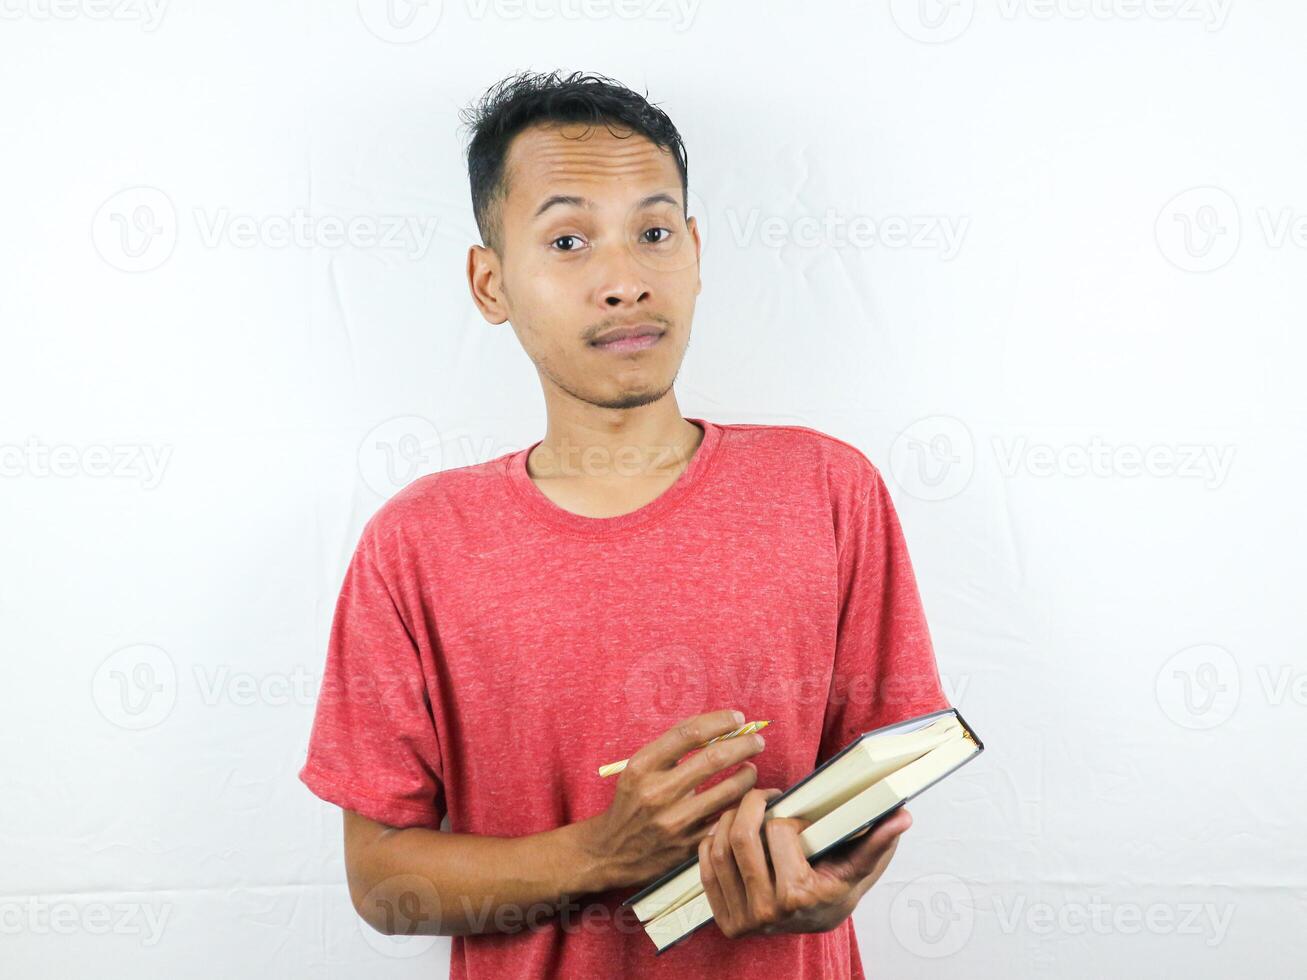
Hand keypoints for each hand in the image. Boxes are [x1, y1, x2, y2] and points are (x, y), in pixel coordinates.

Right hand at [578, 710, 766, 890]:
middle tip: (757, 741)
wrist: (612, 851)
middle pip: (713, 758)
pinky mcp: (689, 846)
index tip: (737, 718)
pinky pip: (727, 820)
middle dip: (744, 745)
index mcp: (643, 766)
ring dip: (748, 775)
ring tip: (751, 769)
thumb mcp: (639, 768)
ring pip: (728, 791)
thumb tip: (718, 727)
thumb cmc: (633, 801)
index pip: (688, 733)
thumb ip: (672, 748)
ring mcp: (674, 821)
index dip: (719, 722)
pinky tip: (750, 799)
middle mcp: (657, 792)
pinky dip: (743, 806)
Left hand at [698, 788, 910, 937]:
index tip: (794, 808)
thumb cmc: (838, 887)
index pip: (779, 832)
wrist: (818, 922)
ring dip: (728, 819)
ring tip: (746, 809)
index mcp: (800, 895)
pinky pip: (706, 870)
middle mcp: (768, 912)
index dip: (787, 812)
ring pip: (720, 850)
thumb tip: (901, 816)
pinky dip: (711, 842)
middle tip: (763, 795)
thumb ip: (878, 841)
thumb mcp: (860, 866)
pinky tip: (727, 830)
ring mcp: (744, 920)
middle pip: (742, 839)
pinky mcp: (727, 921)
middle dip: (751, 804)